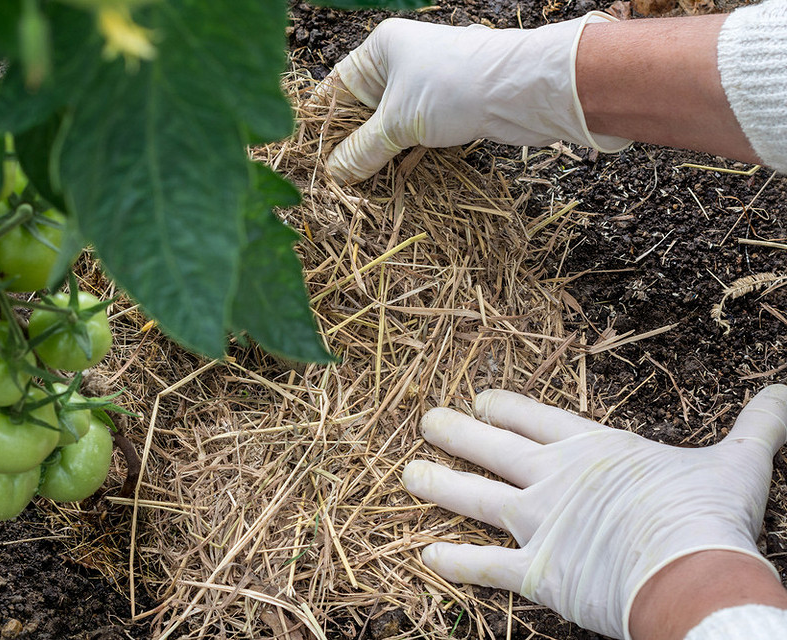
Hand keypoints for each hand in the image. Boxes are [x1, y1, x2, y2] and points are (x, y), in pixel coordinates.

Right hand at [315, 14, 629, 183]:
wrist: (523, 90)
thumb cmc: (455, 88)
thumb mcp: (397, 123)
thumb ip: (362, 150)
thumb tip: (334, 173)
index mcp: (381, 49)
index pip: (335, 87)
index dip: (321, 122)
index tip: (307, 154)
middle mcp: (401, 62)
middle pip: (361, 110)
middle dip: (349, 145)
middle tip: (332, 179)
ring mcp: (426, 86)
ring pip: (389, 126)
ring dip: (377, 155)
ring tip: (358, 186)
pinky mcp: (449, 108)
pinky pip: (414, 136)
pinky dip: (403, 156)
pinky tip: (392, 180)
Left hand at [403, 386, 786, 638]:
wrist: (694, 573)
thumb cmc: (709, 515)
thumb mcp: (738, 461)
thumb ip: (758, 425)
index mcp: (592, 448)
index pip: (535, 417)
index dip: (505, 406)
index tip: (481, 397)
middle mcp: (553, 478)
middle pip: (493, 448)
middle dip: (458, 433)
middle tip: (427, 422)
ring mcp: (538, 523)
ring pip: (474, 498)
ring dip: (439, 485)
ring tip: (407, 474)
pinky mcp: (535, 570)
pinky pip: (484, 566)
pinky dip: (454, 562)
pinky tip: (426, 557)